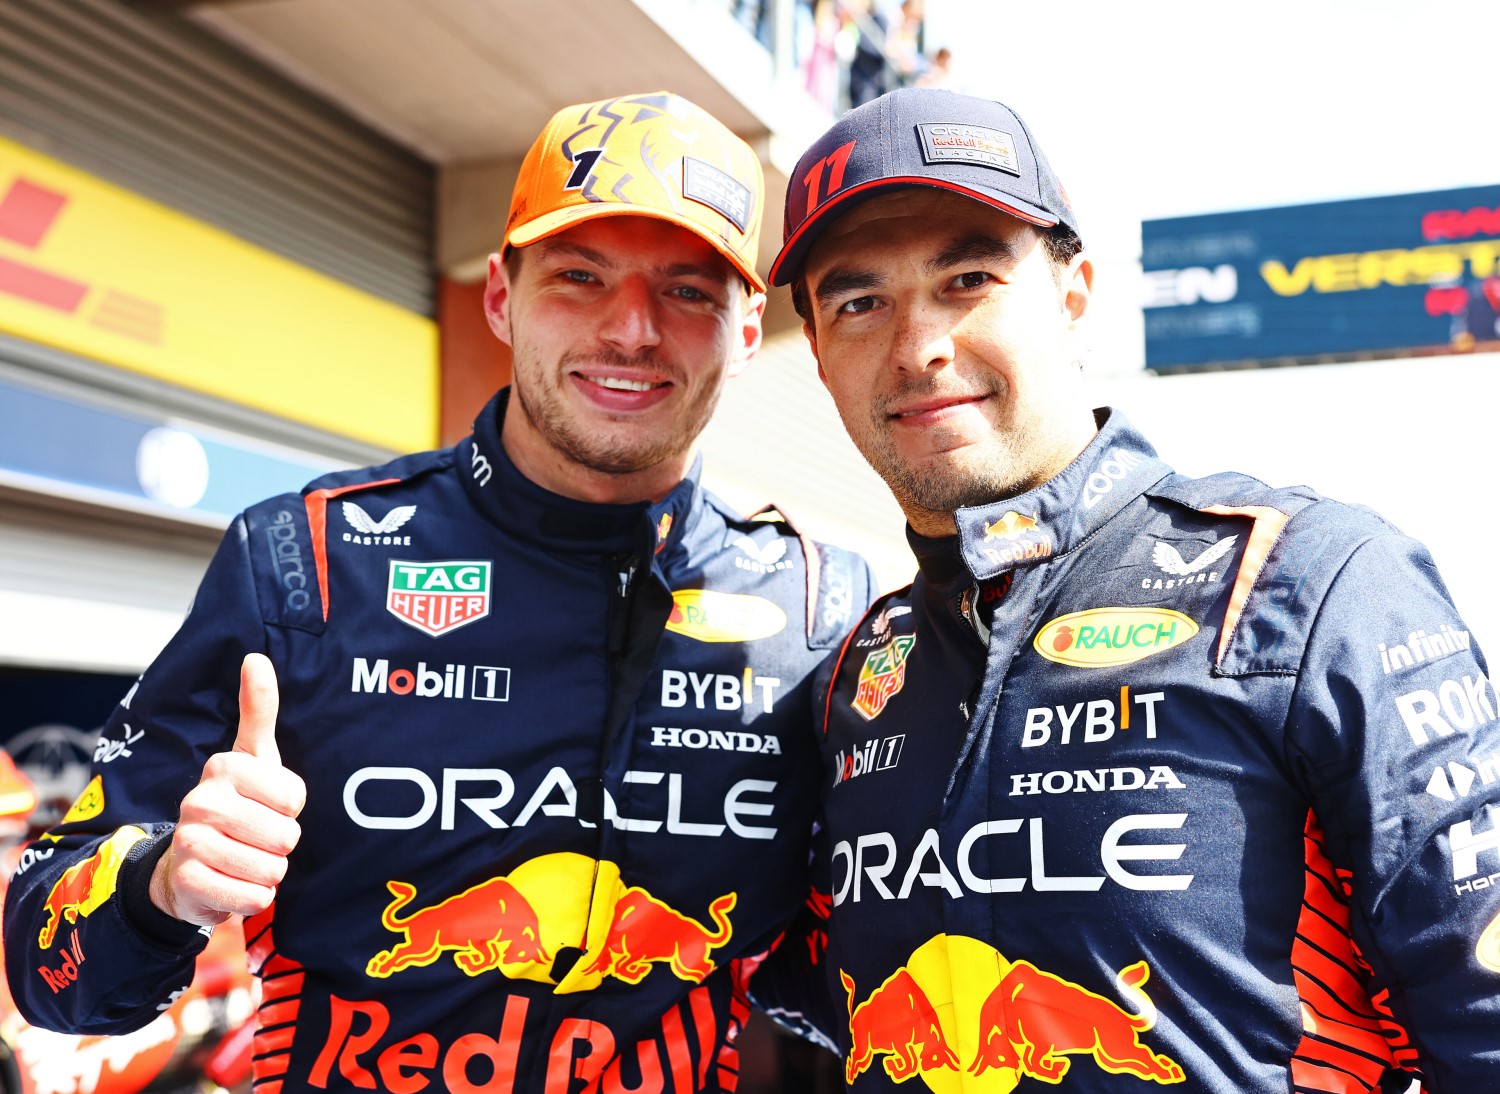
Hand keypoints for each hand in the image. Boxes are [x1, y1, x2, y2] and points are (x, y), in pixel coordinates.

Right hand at [150, 654, 305, 925]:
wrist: (188, 867)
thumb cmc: (236, 806)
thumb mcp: (253, 757)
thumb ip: (258, 708)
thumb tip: (255, 656)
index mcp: (222, 767)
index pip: (295, 796)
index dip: (291, 808)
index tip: (267, 805)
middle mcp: (200, 801)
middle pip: (286, 834)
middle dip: (281, 844)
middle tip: (256, 838)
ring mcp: (189, 842)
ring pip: (272, 868)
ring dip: (268, 871)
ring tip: (245, 860)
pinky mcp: (188, 883)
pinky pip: (254, 897)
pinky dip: (254, 897)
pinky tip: (233, 884)